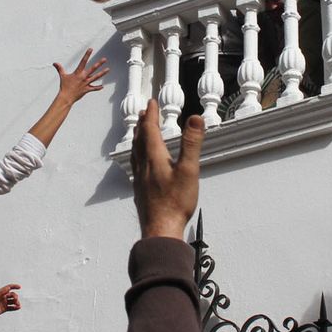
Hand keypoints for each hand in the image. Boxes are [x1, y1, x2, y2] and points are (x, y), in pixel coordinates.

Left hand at [0, 283, 22, 319]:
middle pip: (12, 295)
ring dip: (16, 303)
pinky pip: (11, 307)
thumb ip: (2, 292)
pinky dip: (15, 308)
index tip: (19, 287)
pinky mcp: (4, 309)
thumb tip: (8, 288)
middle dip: (15, 297)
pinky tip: (18, 308)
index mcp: (0, 293)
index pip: (9, 287)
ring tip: (18, 305)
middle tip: (16, 301)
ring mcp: (3, 303)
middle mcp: (3, 297)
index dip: (14, 286)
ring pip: (12, 302)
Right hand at [54, 48, 109, 103]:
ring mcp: (86, 84)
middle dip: (99, 64)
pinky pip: (94, 88)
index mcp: (78, 73)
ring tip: (108, 69)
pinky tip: (102, 86)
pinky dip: (98, 87)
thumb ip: (59, 69)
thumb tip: (54, 63)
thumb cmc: (64, 86)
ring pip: (96, 77)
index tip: (91, 49)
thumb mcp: (62, 76)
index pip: (83, 62)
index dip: (87, 55)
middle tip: (105, 59)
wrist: (66, 97)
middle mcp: (83, 77)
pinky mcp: (87, 89)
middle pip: (93, 69)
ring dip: (102, 73)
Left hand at [130, 99, 202, 238]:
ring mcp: (140, 178)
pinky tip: (141, 162)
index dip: (150, 114)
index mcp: (154, 157)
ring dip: (138, 137)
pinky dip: (138, 154)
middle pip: (140, 139)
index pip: (150, 129)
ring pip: (136, 152)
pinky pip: (136, 164)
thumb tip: (195, 118)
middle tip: (144, 112)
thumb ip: (191, 143)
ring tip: (140, 131)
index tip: (151, 102)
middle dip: (143, 123)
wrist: (160, 230)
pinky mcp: (140, 189)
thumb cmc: (176, 202)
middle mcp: (144, 166)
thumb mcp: (189, 170)